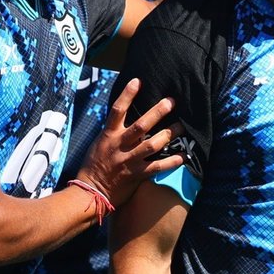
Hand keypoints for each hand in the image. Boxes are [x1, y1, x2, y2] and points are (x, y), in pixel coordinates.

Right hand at [76, 77, 181, 208]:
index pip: (117, 110)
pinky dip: (171, 162)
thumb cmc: (94, 166)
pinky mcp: (137, 175)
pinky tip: (183, 156)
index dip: (127, 95)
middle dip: (157, 112)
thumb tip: (126, 118)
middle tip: (171, 101)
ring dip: (169, 134)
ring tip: (182, 127)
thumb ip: (114, 132)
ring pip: (152, 144)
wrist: (90, 191)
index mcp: (109, 135)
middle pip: (141, 125)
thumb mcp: (99, 143)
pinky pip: (157, 167)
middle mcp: (120, 146)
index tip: (138, 81)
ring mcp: (129, 160)